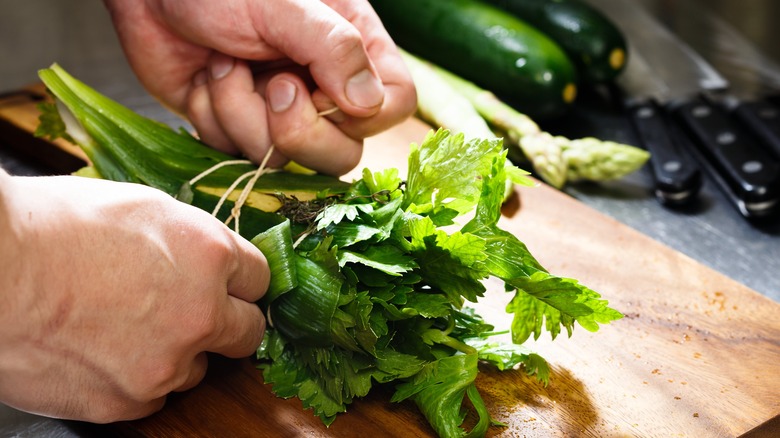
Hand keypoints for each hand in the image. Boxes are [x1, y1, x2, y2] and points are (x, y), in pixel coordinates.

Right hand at [0, 172, 268, 421]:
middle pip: (248, 332)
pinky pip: (152, 396)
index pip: (260, 279)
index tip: (229, 285)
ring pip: (196, 368)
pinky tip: (102, 353)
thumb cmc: (51, 225)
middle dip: (227, 322)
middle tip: (194, 313)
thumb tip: (207, 258)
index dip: (241, 280)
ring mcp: (166, 364)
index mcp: (209, 256)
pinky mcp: (127, 402)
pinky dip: (136, 379)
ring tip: (125, 329)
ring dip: (176, 353)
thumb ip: (190, 239)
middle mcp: (200, 315)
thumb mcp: (141, 207)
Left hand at [103, 0, 416, 175]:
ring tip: (225, 65)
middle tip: (272, 86)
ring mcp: (280, 114)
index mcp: (351, 49)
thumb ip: (334, 47)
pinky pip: (239, 156)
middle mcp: (323, 87)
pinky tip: (207, 80)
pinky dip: (215, 119)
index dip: (362, 115)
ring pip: (284, 160)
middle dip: (298, 130)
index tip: (320, 90)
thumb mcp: (284, 3)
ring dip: (243, 115)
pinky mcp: (238, 128)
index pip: (393, 104)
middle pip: (343, 153)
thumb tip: (368, 102)